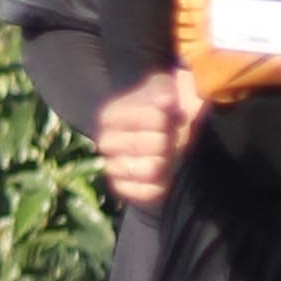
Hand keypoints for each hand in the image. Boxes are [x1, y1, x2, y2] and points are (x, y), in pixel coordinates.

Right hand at [96, 68, 201, 208]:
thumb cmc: (167, 112)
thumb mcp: (166, 90)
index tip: (171, 116)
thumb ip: (164, 89)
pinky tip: (164, 175)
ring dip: (166, 162)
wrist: (175, 137)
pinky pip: (147, 192)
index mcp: (110, 115)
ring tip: (169, 156)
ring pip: (149, 169)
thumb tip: (165, 100)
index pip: (146, 118)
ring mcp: (112, 168)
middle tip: (171, 138)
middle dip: (166, 141)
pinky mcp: (124, 191)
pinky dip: (162, 184)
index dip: (164, 118)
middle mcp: (105, 142)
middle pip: (145, 145)